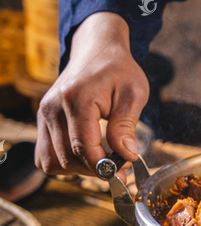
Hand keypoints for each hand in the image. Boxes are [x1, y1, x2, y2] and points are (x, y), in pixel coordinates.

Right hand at [35, 12, 149, 175]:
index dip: (103, 167)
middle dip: (93, 170)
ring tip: (100, 160)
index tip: (122, 175)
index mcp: (76, 98)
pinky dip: (63, 163)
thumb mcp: (133, 93)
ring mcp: (43, 114)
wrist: (97, 50)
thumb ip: (126, 125)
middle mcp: (53, 107)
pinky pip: (44, 156)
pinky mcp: (42, 119)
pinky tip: (84, 155)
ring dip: (77, 169)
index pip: (83, 147)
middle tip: (116, 167)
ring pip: (51, 162)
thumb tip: (127, 156)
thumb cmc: (118, 70)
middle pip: (67, 158)